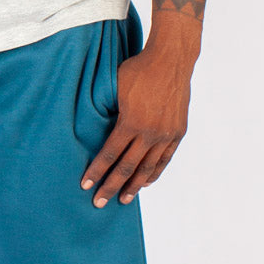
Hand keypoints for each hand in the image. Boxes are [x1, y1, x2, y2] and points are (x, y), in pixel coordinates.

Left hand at [80, 43, 192, 206]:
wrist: (171, 60)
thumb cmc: (138, 70)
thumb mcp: (116, 88)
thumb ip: (108, 112)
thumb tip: (93, 128)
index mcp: (131, 122)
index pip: (109, 154)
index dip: (96, 171)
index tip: (85, 185)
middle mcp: (150, 133)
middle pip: (127, 168)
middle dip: (111, 187)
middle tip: (98, 203)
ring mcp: (166, 135)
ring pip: (147, 168)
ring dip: (134, 186)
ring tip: (123, 200)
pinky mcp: (178, 133)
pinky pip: (164, 160)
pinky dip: (153, 173)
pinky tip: (145, 183)